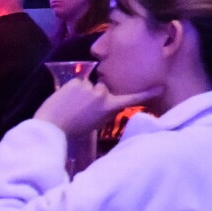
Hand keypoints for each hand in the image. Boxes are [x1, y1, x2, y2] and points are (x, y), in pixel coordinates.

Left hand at [36, 77, 155, 140]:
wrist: (50, 125)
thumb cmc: (73, 129)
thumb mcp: (97, 123)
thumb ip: (108, 111)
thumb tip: (113, 101)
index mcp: (109, 107)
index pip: (132, 99)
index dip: (147, 94)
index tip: (161, 87)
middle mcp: (102, 95)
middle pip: (104, 88)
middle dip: (96, 94)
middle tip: (82, 108)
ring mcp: (89, 87)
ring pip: (90, 85)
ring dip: (83, 92)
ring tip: (71, 104)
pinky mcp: (76, 82)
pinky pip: (78, 82)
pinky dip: (72, 89)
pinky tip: (65, 99)